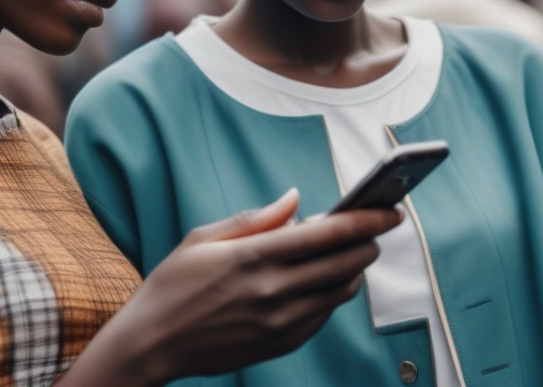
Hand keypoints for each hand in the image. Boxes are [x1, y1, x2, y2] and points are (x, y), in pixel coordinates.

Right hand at [69, 188, 402, 385]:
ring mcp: (279, 322)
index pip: (328, 235)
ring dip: (355, 268)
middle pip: (345, 264)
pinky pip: (324, 315)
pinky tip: (326, 279)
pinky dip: (334, 293)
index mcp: (254, 258)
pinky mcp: (281, 343)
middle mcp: (273, 292)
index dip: (366, 220)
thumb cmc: (174, 284)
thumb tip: (295, 199)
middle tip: (378, 227)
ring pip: (340, 292)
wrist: (152, 343)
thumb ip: (255, 218)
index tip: (389, 208)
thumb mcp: (204, 238)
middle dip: (370, 242)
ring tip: (353, 251)